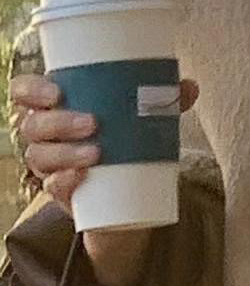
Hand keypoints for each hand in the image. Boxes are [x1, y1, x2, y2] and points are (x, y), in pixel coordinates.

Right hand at [10, 73, 199, 285]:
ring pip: (39, 157)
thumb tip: (189, 86)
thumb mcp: (143, 122)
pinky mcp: (62, 194)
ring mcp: (51, 167)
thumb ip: (162, 102)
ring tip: (96, 152)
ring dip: (65, 153)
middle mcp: (44, 137)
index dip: (31, 90)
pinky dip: (65, 182)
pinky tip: (81, 177)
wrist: (128, 199)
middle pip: (33, 126)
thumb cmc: (126, 145)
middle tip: (92, 123)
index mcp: (53, 109)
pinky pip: (53, 188)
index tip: (57, 91)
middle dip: (59, 123)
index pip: (24, 93)